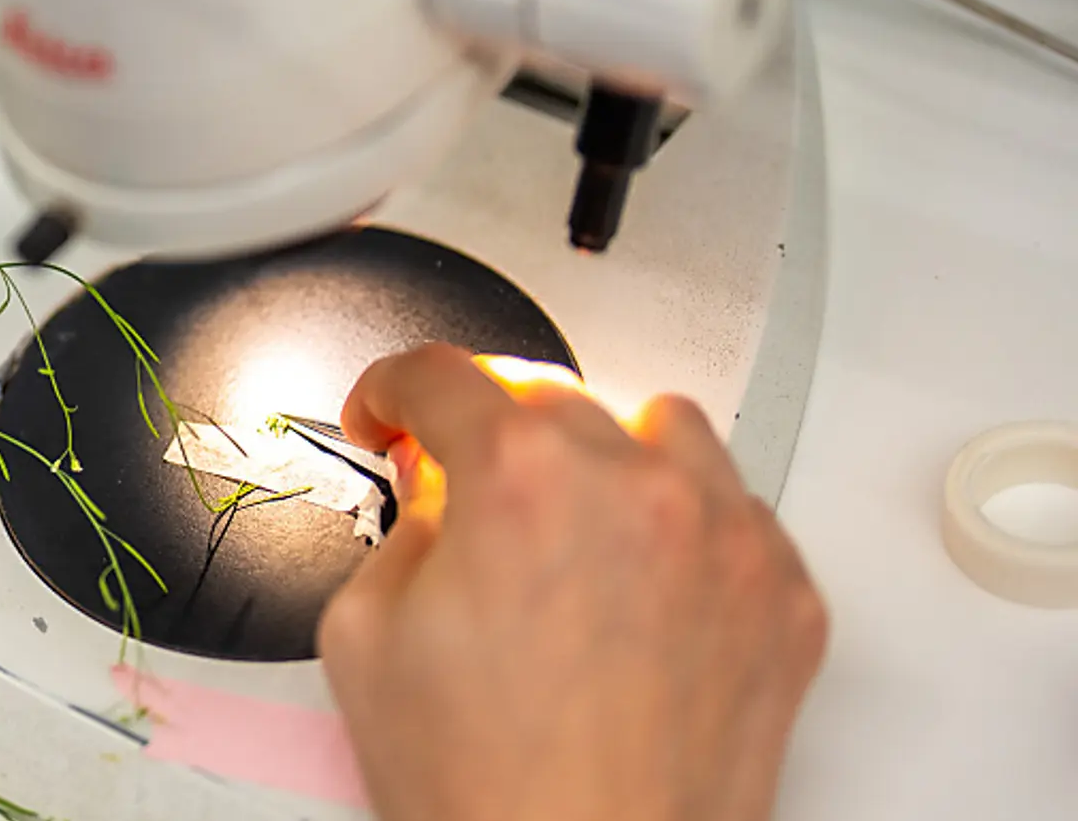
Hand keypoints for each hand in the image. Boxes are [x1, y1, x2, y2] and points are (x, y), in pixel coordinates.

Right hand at [319, 346, 827, 820]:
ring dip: (602, 457)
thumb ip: (400, 526)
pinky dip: (682, 524)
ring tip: (568, 528)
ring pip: (658, 429)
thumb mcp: (365, 635)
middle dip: (490, 433)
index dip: (391, 391)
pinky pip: (734, 510)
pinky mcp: (785, 599)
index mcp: (518, 479)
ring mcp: (725, 539)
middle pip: (548, 394)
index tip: (388, 419)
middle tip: (463, 492)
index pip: (442, 373)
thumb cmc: (487, 790)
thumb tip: (434, 491)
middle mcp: (634, 487)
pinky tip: (636, 586)